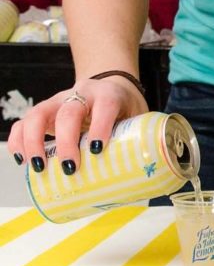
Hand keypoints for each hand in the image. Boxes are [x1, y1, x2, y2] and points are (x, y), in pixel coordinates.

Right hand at [7, 77, 148, 174]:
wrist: (111, 85)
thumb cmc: (126, 109)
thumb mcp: (138, 118)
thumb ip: (140, 140)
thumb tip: (143, 180)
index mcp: (109, 95)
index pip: (105, 105)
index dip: (100, 126)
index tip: (97, 149)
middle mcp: (82, 94)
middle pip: (69, 111)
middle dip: (67, 141)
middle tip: (70, 167)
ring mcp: (59, 100)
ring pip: (39, 113)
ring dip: (35, 141)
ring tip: (39, 167)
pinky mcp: (45, 110)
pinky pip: (24, 121)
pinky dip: (19, 140)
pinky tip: (21, 159)